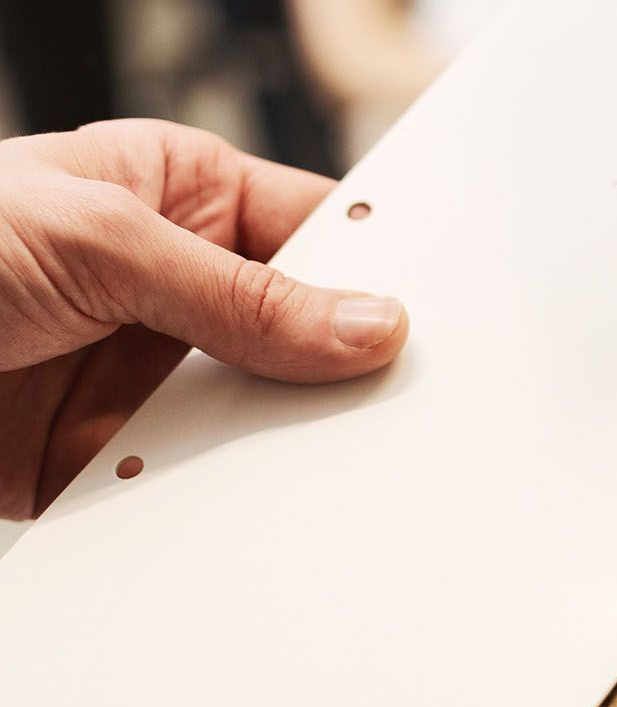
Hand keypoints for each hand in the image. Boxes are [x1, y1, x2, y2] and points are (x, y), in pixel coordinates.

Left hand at [0, 119, 408, 517]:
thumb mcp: (96, 241)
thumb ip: (239, 295)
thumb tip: (366, 324)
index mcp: (174, 197)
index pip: (311, 232)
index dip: (373, 274)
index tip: (430, 323)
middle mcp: (167, 289)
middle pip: (297, 338)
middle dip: (335, 374)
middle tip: (389, 405)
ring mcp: (139, 377)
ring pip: (254, 421)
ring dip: (276, 446)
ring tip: (322, 465)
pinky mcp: (106, 459)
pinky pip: (191, 488)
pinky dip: (215, 506)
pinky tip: (242, 509)